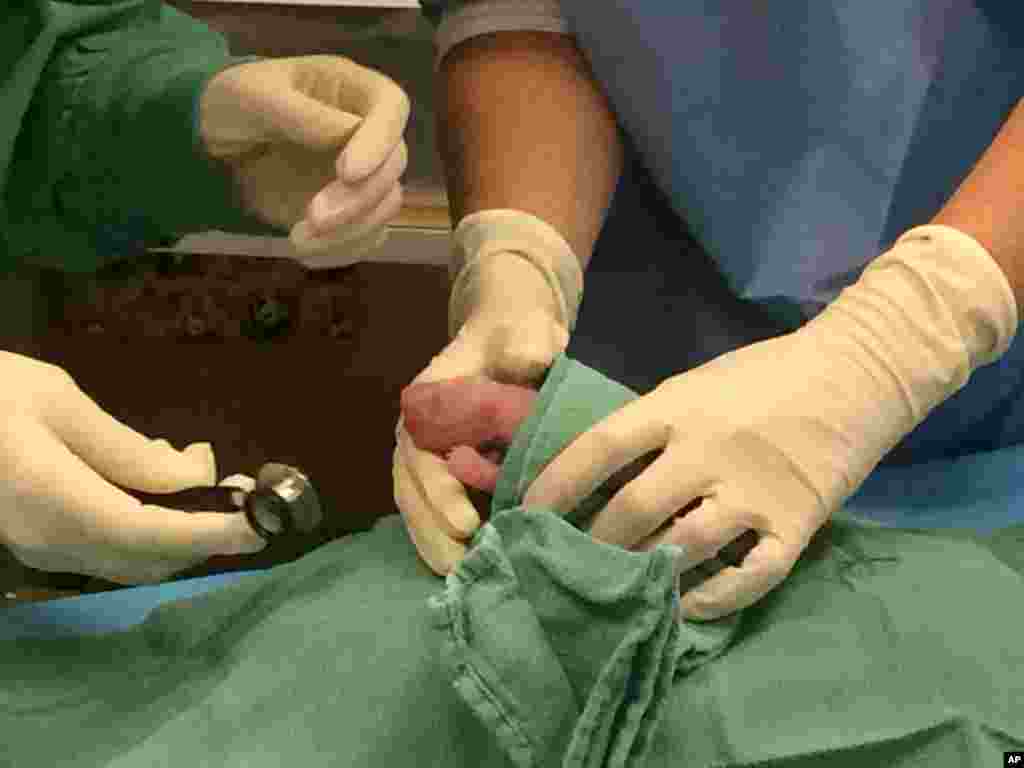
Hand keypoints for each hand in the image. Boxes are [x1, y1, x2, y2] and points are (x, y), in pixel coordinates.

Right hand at [0, 352, 264, 584]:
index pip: (152, 534)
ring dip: (182, 531)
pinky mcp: (37, 542)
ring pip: (132, 561)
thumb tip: (191, 476)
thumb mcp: (58, 402)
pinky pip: (110, 550)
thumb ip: (127, 448)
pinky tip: (159, 482)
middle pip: (150, 559)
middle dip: (205, 532)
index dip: (211, 533)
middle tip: (241, 489)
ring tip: (209, 481)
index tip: (259, 525)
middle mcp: (51, 541)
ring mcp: (40, 548)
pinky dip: (152, 528)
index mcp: (57, 502)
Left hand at [200, 55, 409, 266]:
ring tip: (299, 239)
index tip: (346, 172)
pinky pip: (365, 236)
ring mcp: (362, 175)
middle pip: (393, 166)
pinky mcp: (349, 212)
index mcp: (351, 90)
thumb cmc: (235, 103)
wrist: (217, 142)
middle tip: (315, 216)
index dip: (380, 141)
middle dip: (358, 198)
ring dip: (351, 230)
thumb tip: (346, 133)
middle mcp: (367, 132)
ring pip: (385, 206)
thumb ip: (297, 112)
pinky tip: (304, 250)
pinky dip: (340, 250)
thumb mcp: (252, 96)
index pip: (392, 108)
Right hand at [393, 210, 582, 574]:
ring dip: (436, 545)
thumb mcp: (524, 326)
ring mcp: (431, 457)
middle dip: (433, 533)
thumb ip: (526, 339)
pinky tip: (475, 570)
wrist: (514, 334)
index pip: (422, 453)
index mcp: (428, 401)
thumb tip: (532, 359)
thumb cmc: (517, 331)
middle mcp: (420, 434)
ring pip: (420, 507)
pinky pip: (440, 511)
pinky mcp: (451, 475)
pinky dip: (449, 540)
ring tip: (465, 582)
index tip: (467, 523)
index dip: (439, 491)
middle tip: (464, 570)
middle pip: (412, 490)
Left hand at [525, 225, 1017, 619]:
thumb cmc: (767, 374)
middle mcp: (708, 450)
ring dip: (643, 573)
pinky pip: (749, 577)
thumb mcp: (698, 382)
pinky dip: (712, 598)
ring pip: (684, 548)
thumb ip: (654, 424)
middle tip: (566, 566)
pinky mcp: (796, 523)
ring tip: (614, 590)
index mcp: (678, 408)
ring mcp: (753, 490)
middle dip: (591, 544)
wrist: (858, 371)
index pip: (599, 449)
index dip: (555, 485)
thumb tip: (601, 471)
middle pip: (632, 509)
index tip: (524, 515)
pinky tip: (683, 605)